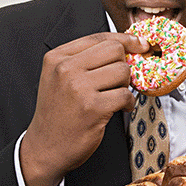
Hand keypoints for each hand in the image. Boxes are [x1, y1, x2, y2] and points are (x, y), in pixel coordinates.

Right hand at [20, 32, 148, 185]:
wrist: (45, 147)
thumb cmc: (58, 113)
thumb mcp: (59, 78)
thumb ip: (85, 60)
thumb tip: (127, 45)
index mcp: (57, 57)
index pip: (99, 37)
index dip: (125, 39)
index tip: (140, 44)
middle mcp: (65, 69)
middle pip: (115, 50)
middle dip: (124, 65)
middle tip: (120, 81)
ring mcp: (78, 88)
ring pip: (123, 71)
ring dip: (126, 85)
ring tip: (115, 97)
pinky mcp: (93, 108)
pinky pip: (125, 95)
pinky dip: (128, 103)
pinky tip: (120, 108)